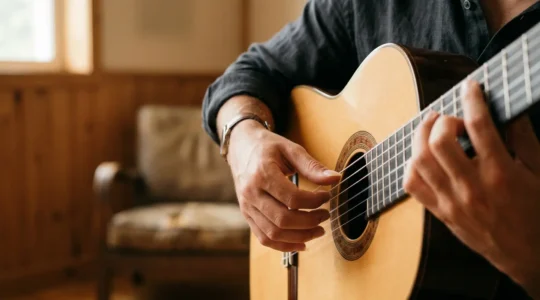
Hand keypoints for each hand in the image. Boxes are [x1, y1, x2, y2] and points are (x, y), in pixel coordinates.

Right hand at [227, 120, 340, 251]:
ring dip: (300, 236)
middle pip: (283, 219)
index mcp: (262, 174)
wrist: (240, 146)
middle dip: (310, 222)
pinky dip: (284, 245)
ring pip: (274, 233)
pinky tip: (301, 242)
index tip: (327, 197)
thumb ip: (312, 166)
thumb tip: (335, 179)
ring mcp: (247, 206)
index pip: (292, 198)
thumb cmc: (267, 147)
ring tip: (318, 230)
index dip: (314, 202)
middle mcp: (252, 193)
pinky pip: (264, 238)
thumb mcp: (290, 149)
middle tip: (325, 216)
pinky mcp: (247, 215)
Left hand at [403, 79, 539, 297]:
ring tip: (431, 128)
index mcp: (501, 174)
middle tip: (449, 116)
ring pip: (419, 162)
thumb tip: (509, 110)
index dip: (472, 99)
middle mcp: (472, 187)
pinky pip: (412, 185)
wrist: (530, 258)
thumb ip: (524, 139)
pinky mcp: (441, 213)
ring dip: (420, 137)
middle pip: (439, 142)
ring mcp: (452, 202)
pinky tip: (422, 157)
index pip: (479, 126)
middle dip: (441, 120)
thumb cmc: (539, 215)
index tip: (471, 87)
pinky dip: (411, 165)